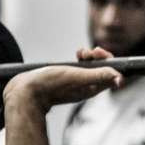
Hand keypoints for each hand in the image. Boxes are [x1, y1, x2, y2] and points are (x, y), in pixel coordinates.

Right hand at [3, 47, 121, 111]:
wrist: (24, 93)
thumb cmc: (49, 85)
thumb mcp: (76, 76)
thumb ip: (98, 75)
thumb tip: (119, 77)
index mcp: (92, 89)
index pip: (111, 74)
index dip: (109, 60)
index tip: (98, 52)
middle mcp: (87, 87)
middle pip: (103, 69)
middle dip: (98, 57)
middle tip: (88, 52)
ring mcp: (77, 85)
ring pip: (92, 68)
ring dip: (90, 57)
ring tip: (80, 53)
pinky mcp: (67, 81)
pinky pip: (81, 69)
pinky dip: (81, 60)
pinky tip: (76, 56)